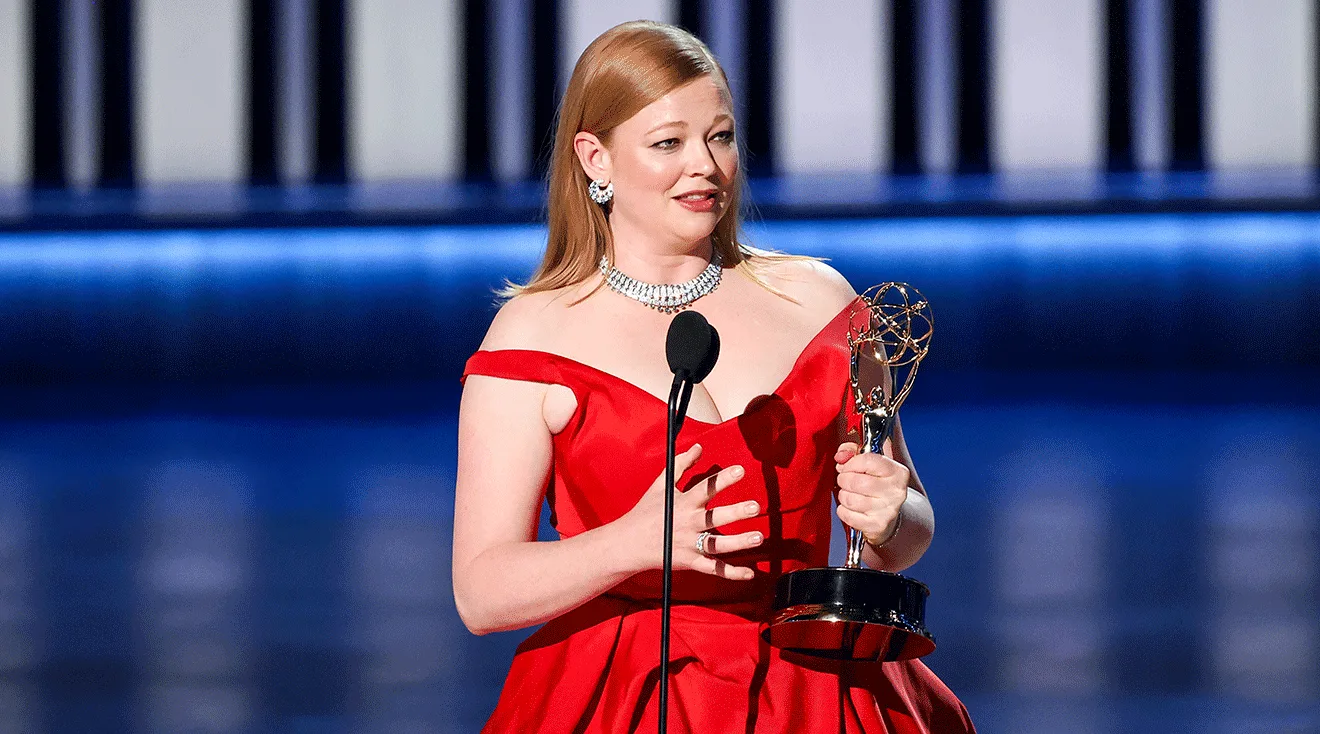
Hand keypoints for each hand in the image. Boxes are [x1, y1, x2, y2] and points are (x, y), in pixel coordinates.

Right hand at [619, 443, 762, 579]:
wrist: (628, 543)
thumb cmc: (646, 511)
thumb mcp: (661, 485)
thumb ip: (680, 464)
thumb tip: (699, 446)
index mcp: (683, 503)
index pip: (705, 488)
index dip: (722, 479)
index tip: (740, 470)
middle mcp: (688, 523)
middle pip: (714, 518)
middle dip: (735, 512)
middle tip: (755, 507)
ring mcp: (690, 545)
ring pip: (718, 545)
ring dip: (739, 542)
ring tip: (758, 537)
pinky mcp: (690, 562)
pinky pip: (713, 568)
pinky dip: (732, 572)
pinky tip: (750, 573)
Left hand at [834, 442, 907, 546]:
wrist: (889, 516)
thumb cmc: (876, 486)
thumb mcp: (869, 463)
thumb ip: (853, 451)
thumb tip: (841, 455)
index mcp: (898, 472)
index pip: (867, 460)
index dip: (851, 462)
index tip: (848, 466)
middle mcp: (896, 491)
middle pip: (855, 481)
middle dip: (844, 480)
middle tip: (846, 481)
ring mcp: (888, 510)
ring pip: (850, 499)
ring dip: (843, 496)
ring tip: (849, 494)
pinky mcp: (877, 526)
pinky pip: (847, 515)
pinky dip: (843, 511)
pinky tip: (851, 508)